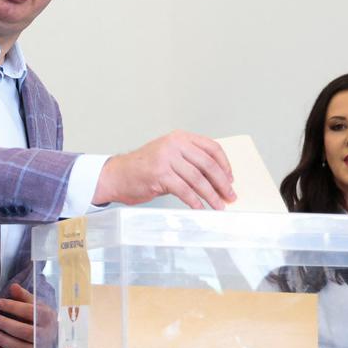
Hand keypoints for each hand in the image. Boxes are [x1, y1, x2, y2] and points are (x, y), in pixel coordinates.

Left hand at [0, 283, 55, 347]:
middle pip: (26, 332)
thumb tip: (13, 286)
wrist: (51, 341)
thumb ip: (24, 297)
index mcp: (48, 318)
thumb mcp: (36, 305)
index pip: (31, 312)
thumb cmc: (40, 319)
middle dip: (6, 325)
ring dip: (2, 340)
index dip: (14, 307)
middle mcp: (46, 336)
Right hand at [93, 130, 234, 209]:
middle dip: (222, 183)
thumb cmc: (144, 168)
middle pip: (208, 164)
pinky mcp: (160, 174)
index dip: (224, 164)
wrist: (117, 175)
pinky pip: (184, 190)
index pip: (211, 147)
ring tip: (218, 206)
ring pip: (198, 179)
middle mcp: (174, 145)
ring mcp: (166, 159)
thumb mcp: (169, 156)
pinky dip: (195, 202)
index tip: (230, 179)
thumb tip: (215, 179)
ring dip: (211, 195)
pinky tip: (200, 209)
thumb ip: (189, 161)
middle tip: (229, 196)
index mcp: (180, 137)